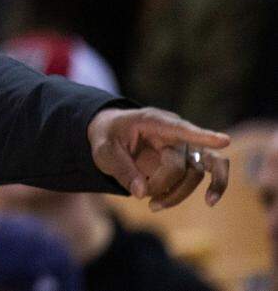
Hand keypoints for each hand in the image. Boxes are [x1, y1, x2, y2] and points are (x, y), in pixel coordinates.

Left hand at [87, 107, 229, 210]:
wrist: (112, 133)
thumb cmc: (109, 137)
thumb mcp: (103, 150)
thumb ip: (121, 169)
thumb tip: (141, 193)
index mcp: (153, 121)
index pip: (179, 129)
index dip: (201, 136)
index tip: (225, 141)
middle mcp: (175, 132)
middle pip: (183, 164)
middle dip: (162, 185)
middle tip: (141, 196)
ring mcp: (185, 145)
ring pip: (198, 173)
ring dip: (178, 195)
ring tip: (152, 206)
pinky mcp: (190, 159)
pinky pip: (209, 173)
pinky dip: (209, 188)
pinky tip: (204, 202)